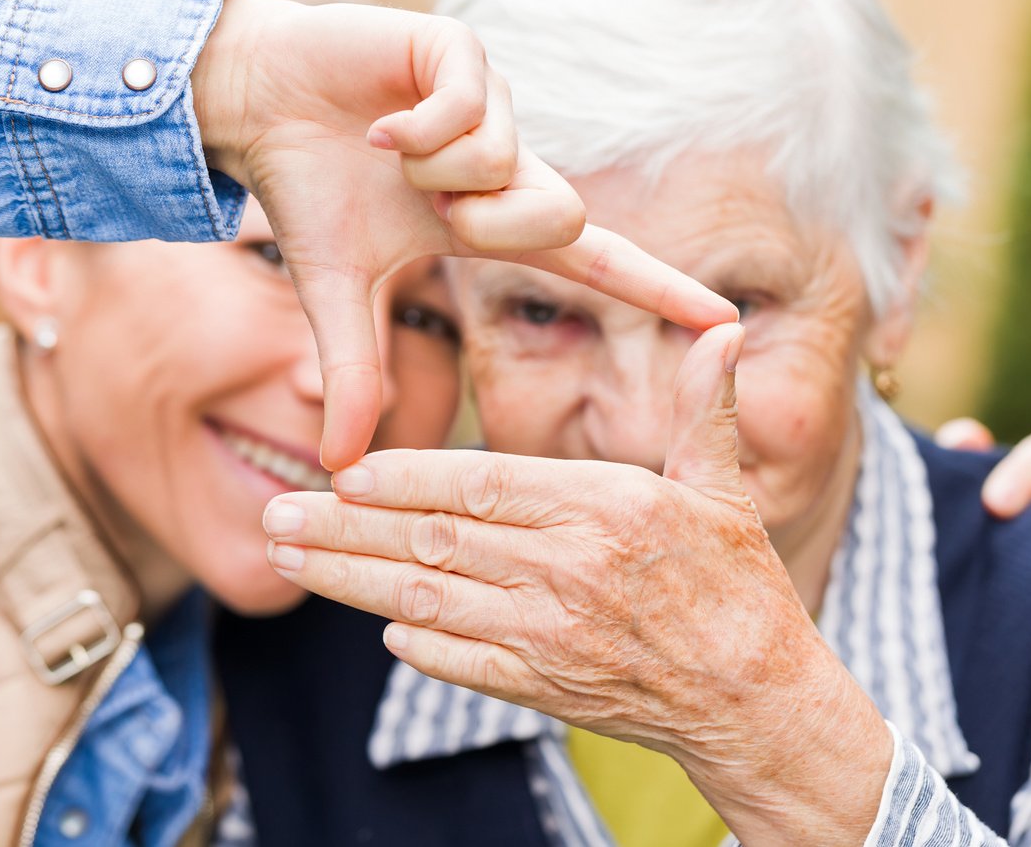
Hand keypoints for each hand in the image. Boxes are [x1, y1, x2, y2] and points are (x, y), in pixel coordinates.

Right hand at [194, 0, 735, 468]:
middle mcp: (508, 161)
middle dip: (484, 225)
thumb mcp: (336, 293)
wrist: (258, 101)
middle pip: (562, 216)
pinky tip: (378, 123)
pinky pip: (471, 112)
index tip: (725, 321)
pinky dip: (413, 133)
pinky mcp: (462, 51)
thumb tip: (337, 462)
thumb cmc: (307, 189)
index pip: (595, 262)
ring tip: (390, 153)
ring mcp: (491, 104)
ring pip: (510, 163)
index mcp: (494, 219)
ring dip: (436, 174)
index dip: (658, 289)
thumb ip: (356, 371)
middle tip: (423, 206)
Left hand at [263, 325, 889, 845]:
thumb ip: (703, 409)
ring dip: (349, 582)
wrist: (754, 699)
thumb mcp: (723, 487)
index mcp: (604, 510)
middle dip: (344, 530)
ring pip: (428, 602)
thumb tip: (720, 331)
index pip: (483, 486)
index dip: (407, 480)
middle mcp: (567, 572)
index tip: (346, 472)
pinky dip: (414, 642)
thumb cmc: (737, 585)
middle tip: (276, 514)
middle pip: (434, 544)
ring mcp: (550, 637)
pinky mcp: (544, 687)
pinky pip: (460, 663)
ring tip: (287, 559)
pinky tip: (372, 621)